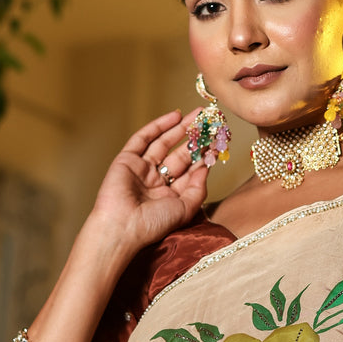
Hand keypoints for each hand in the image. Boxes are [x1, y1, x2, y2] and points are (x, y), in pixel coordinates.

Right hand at [88, 109, 209, 253]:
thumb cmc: (153, 224)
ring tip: (198, 115)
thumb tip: (206, 168)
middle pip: (179, 154)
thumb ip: (198, 189)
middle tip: (210, 122)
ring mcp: (141, 169)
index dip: (204, 156)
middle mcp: (156, 181)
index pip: (191, 170)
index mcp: (170, 195)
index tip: (219, 142)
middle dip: (195, 138)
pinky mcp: (126, 160)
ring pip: (163, 143)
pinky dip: (159, 126)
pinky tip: (176, 116)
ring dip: (181, 128)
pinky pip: (144, 139)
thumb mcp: (185, 209)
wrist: (123, 227)